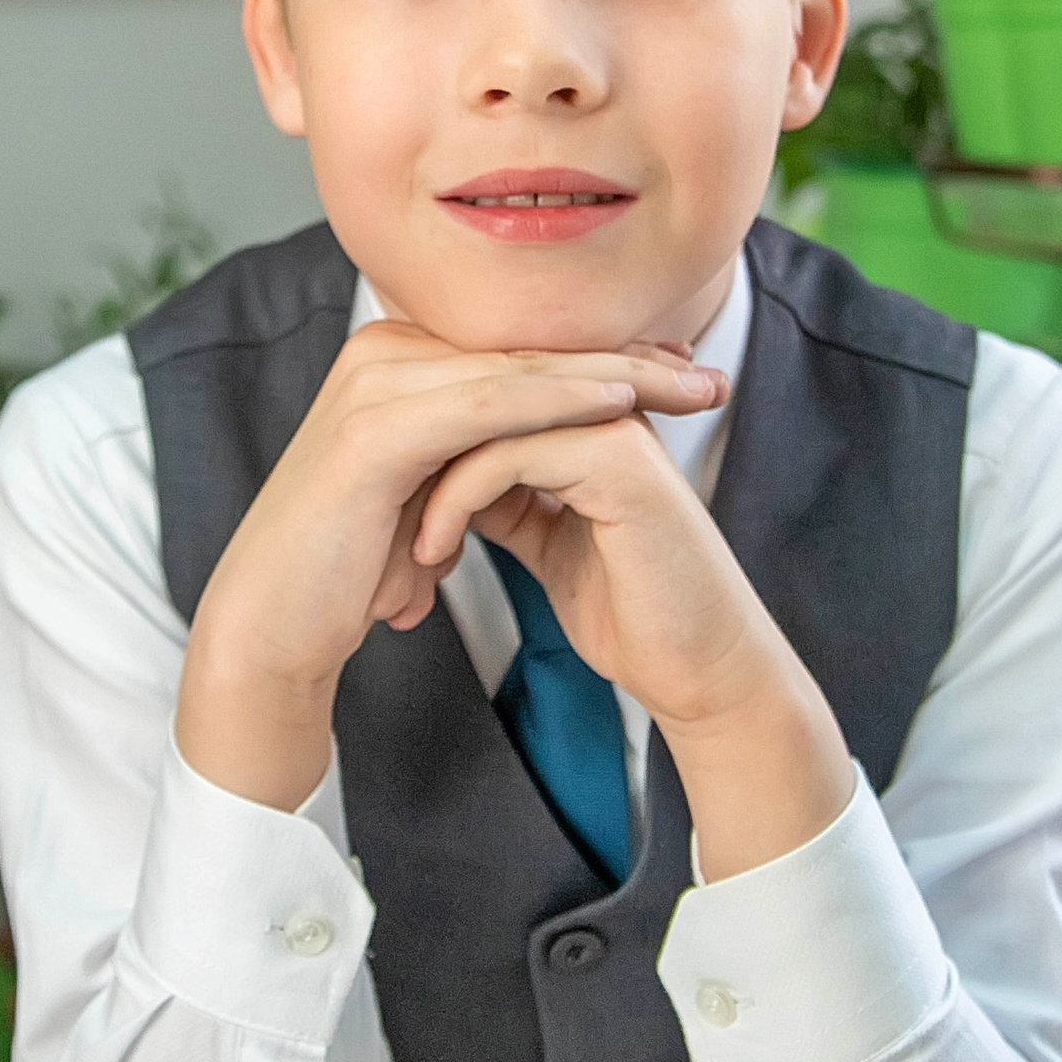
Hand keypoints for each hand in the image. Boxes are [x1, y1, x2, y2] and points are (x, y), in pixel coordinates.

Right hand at [176, 321, 726, 814]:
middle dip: (625, 357)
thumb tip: (535, 461)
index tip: (680, 371)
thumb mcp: (426, 500)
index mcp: (395, 360)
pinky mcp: (375, 430)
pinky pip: (489, 406)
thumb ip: (474, 461)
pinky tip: (619, 404)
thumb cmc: (346, 573)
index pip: (519, 349)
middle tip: (706, 369)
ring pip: (518, 370)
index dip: (605, 357)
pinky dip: (559, 402)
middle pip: (527, 348)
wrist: (272, 627)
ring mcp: (374, 384)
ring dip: (612, 375)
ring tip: (686, 384)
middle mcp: (381, 352)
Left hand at [408, 414, 856, 880]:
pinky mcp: (618, 461)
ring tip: (399, 546)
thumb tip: (435, 473)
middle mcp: (603, 404)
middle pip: (475, 392)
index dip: (421, 442)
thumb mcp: (544, 539)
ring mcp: (614, 425)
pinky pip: (505, 454)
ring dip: (422, 480)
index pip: (480, 392)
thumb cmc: (629, 611)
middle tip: (363, 516)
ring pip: (482, 415)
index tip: (373, 503)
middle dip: (412, 457)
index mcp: (587, 415)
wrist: (697, 669)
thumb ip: (504, 494)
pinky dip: (453, 501)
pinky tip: (432, 551)